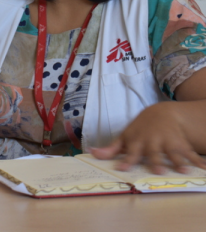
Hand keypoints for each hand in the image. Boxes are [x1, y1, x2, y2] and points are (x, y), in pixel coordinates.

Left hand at [91, 101, 205, 173]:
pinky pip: (190, 152)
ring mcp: (167, 142)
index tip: (121, 168)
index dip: (126, 160)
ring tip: (184, 170)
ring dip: (179, 160)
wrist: (160, 114)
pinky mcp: (181, 143)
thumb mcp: (125, 137)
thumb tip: (91, 153)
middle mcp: (152, 142)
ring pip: (173, 152)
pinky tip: (203, 168)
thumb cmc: (139, 130)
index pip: (130, 152)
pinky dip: (197, 160)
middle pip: (153, 153)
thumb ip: (110, 149)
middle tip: (159, 171)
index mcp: (137, 142)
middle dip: (156, 161)